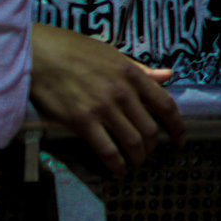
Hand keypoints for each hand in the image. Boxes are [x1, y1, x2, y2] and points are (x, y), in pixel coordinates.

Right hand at [29, 24, 184, 175]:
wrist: (40, 54)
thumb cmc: (75, 51)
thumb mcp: (113, 54)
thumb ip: (141, 70)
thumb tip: (167, 76)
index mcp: (133, 75)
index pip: (165, 104)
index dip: (177, 125)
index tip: (180, 138)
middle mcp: (123, 93)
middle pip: (150, 128)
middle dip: (153, 147)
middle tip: (148, 154)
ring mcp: (103, 108)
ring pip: (132, 141)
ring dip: (137, 158)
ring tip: (135, 164)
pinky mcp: (82, 122)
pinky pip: (106, 149)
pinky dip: (116, 164)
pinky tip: (118, 170)